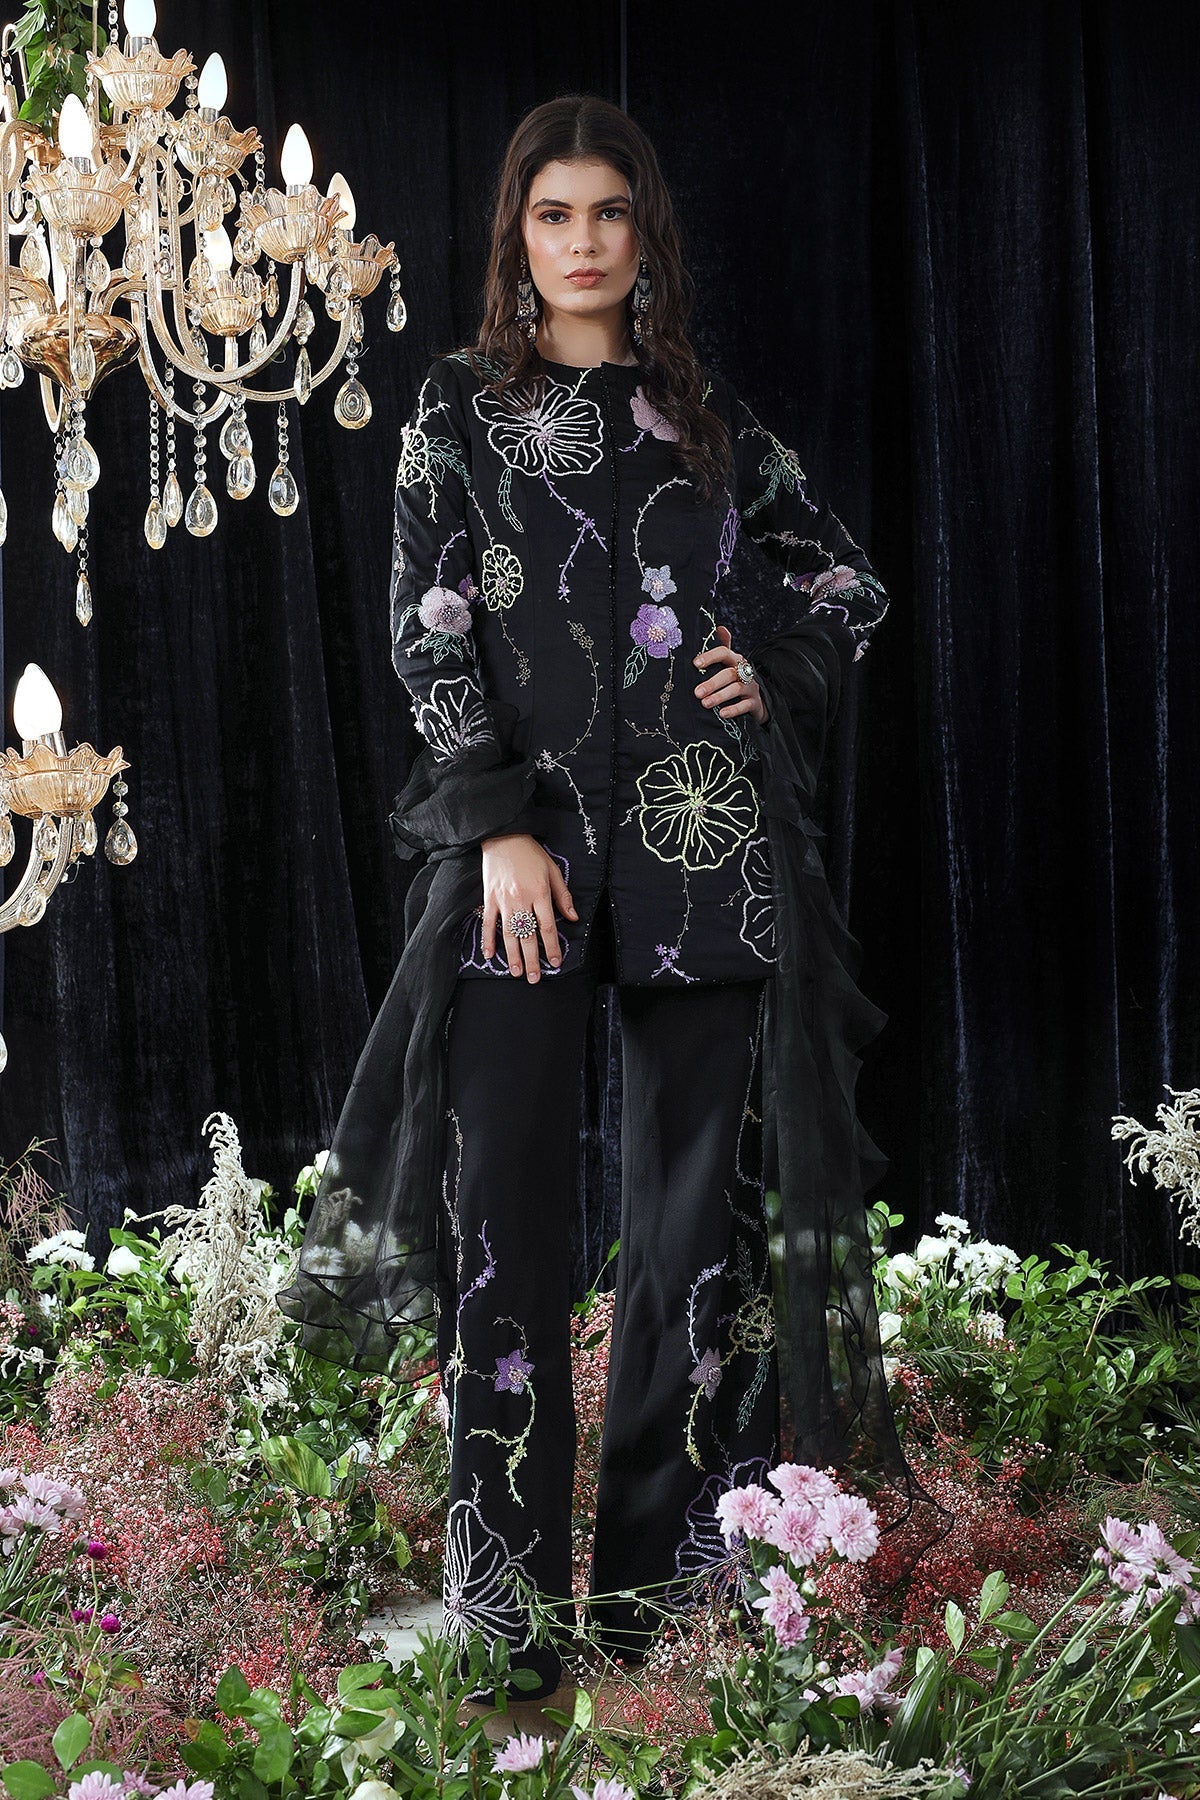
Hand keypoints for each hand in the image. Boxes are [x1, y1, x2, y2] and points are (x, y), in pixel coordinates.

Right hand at [479, 833, 577, 981]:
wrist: (504, 837)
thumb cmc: (531, 854)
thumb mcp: (553, 871)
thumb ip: (563, 897)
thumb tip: (573, 919)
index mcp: (540, 893)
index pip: (548, 927)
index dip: (552, 947)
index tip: (555, 962)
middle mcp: (522, 899)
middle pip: (528, 936)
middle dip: (532, 959)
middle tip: (535, 978)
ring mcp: (503, 900)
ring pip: (509, 933)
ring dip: (513, 955)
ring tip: (517, 973)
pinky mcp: (489, 898)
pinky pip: (487, 923)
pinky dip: (488, 940)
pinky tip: (490, 955)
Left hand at [693, 625, 768, 723]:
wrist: (756, 699)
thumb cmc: (736, 678)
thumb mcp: (729, 663)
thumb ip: (723, 647)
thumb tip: (719, 627)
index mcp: (735, 660)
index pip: (724, 653)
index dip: (710, 656)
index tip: (695, 663)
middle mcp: (744, 671)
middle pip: (728, 673)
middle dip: (712, 683)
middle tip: (697, 692)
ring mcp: (751, 686)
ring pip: (736, 689)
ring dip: (720, 696)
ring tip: (705, 703)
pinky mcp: (755, 702)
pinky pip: (745, 705)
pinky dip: (734, 709)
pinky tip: (722, 714)